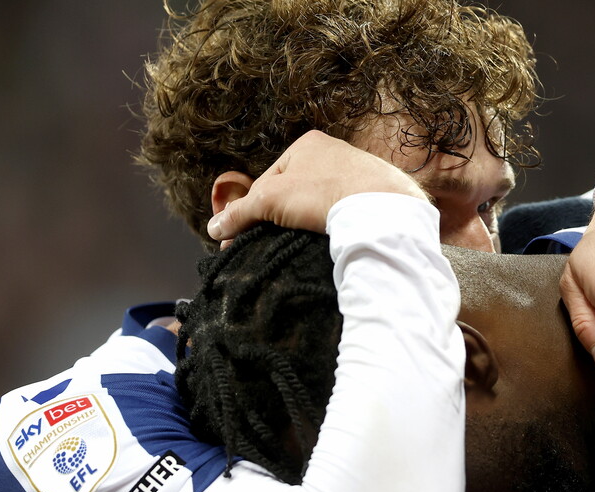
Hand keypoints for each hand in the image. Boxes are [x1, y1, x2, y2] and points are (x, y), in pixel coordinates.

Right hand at [206, 130, 428, 239]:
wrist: (380, 207)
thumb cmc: (323, 193)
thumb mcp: (270, 200)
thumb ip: (240, 212)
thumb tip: (213, 228)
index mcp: (307, 144)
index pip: (269, 179)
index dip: (254, 209)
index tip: (245, 235)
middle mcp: (334, 153)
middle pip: (294, 192)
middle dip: (281, 217)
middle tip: (270, 243)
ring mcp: (357, 174)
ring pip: (319, 204)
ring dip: (306, 224)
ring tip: (300, 244)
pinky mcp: (375, 198)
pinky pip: (344, 214)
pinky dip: (333, 227)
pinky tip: (329, 241)